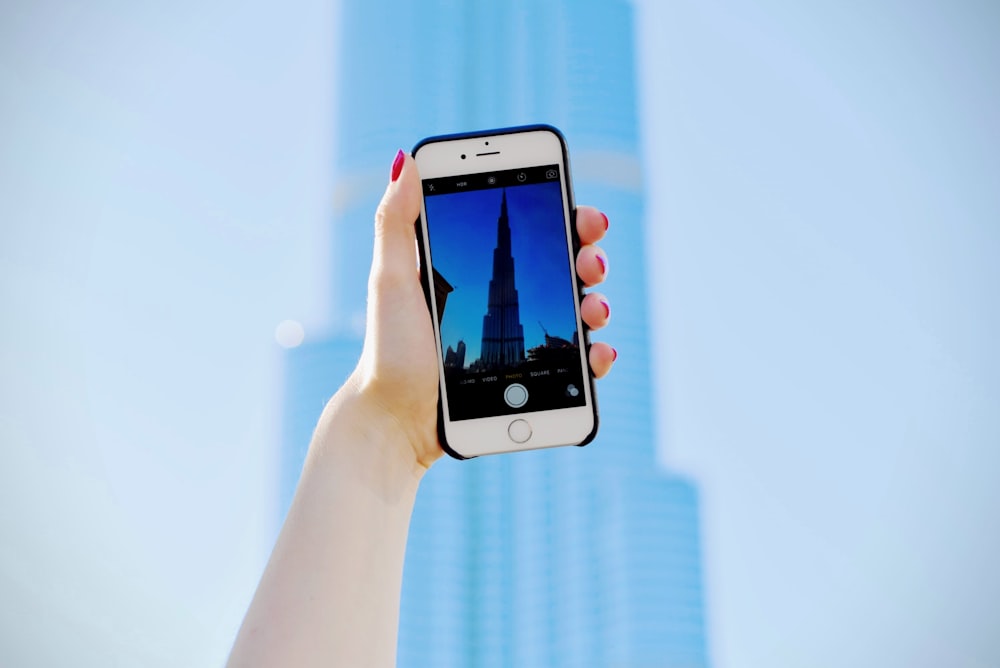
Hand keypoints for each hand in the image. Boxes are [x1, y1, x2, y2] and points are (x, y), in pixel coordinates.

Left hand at [345, 150, 615, 469]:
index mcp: (481, 273)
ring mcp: (524, 342)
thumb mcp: (390, 280)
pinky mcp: (532, 380)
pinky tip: (598, 351)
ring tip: (592, 308)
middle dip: (589, 256)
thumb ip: (397, 222)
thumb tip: (405, 160)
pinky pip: (577, 364)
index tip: (580, 213)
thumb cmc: (389, 350)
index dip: (564, 216)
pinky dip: (596, 354)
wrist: (396, 420)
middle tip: (589, 260)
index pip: (532, 234)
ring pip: (579, 312)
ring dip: (599, 302)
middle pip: (565, 268)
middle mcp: (509, 302)